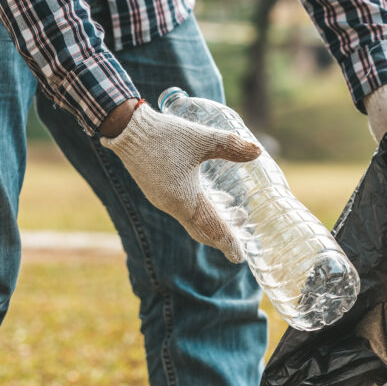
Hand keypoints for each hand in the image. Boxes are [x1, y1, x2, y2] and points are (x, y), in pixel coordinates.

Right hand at [100, 103, 261, 262]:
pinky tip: (214, 199)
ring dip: (213, 222)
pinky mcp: (158, 192)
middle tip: (243, 234)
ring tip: (237, 214)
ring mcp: (162, 200)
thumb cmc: (165, 134)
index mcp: (183, 198)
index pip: (210, 228)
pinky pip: (183, 211)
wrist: (126, 128)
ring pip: (192, 221)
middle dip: (223, 235)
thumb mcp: (202, 138)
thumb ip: (231, 146)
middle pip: (201, 230)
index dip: (227, 242)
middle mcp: (171, 205)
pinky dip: (201, 213)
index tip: (240, 257)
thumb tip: (259, 151)